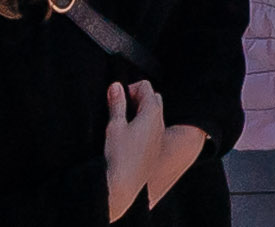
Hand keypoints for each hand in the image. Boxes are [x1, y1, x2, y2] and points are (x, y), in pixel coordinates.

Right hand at [98, 82, 169, 218]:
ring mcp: (160, 137)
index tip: (117, 99)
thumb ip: (117, 104)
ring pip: (154, 114)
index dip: (129, 88)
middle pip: (153, 98)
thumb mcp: (114, 126)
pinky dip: (143, 126)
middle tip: (121, 109)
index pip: (145, 86)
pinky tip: (128, 138)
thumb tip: (116, 86)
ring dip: (140, 113)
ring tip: (123, 123)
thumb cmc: (119, 156)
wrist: (124, 187)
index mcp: (152, 113)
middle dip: (137, 98)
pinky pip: (153, 129)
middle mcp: (160, 123)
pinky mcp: (155, 149)